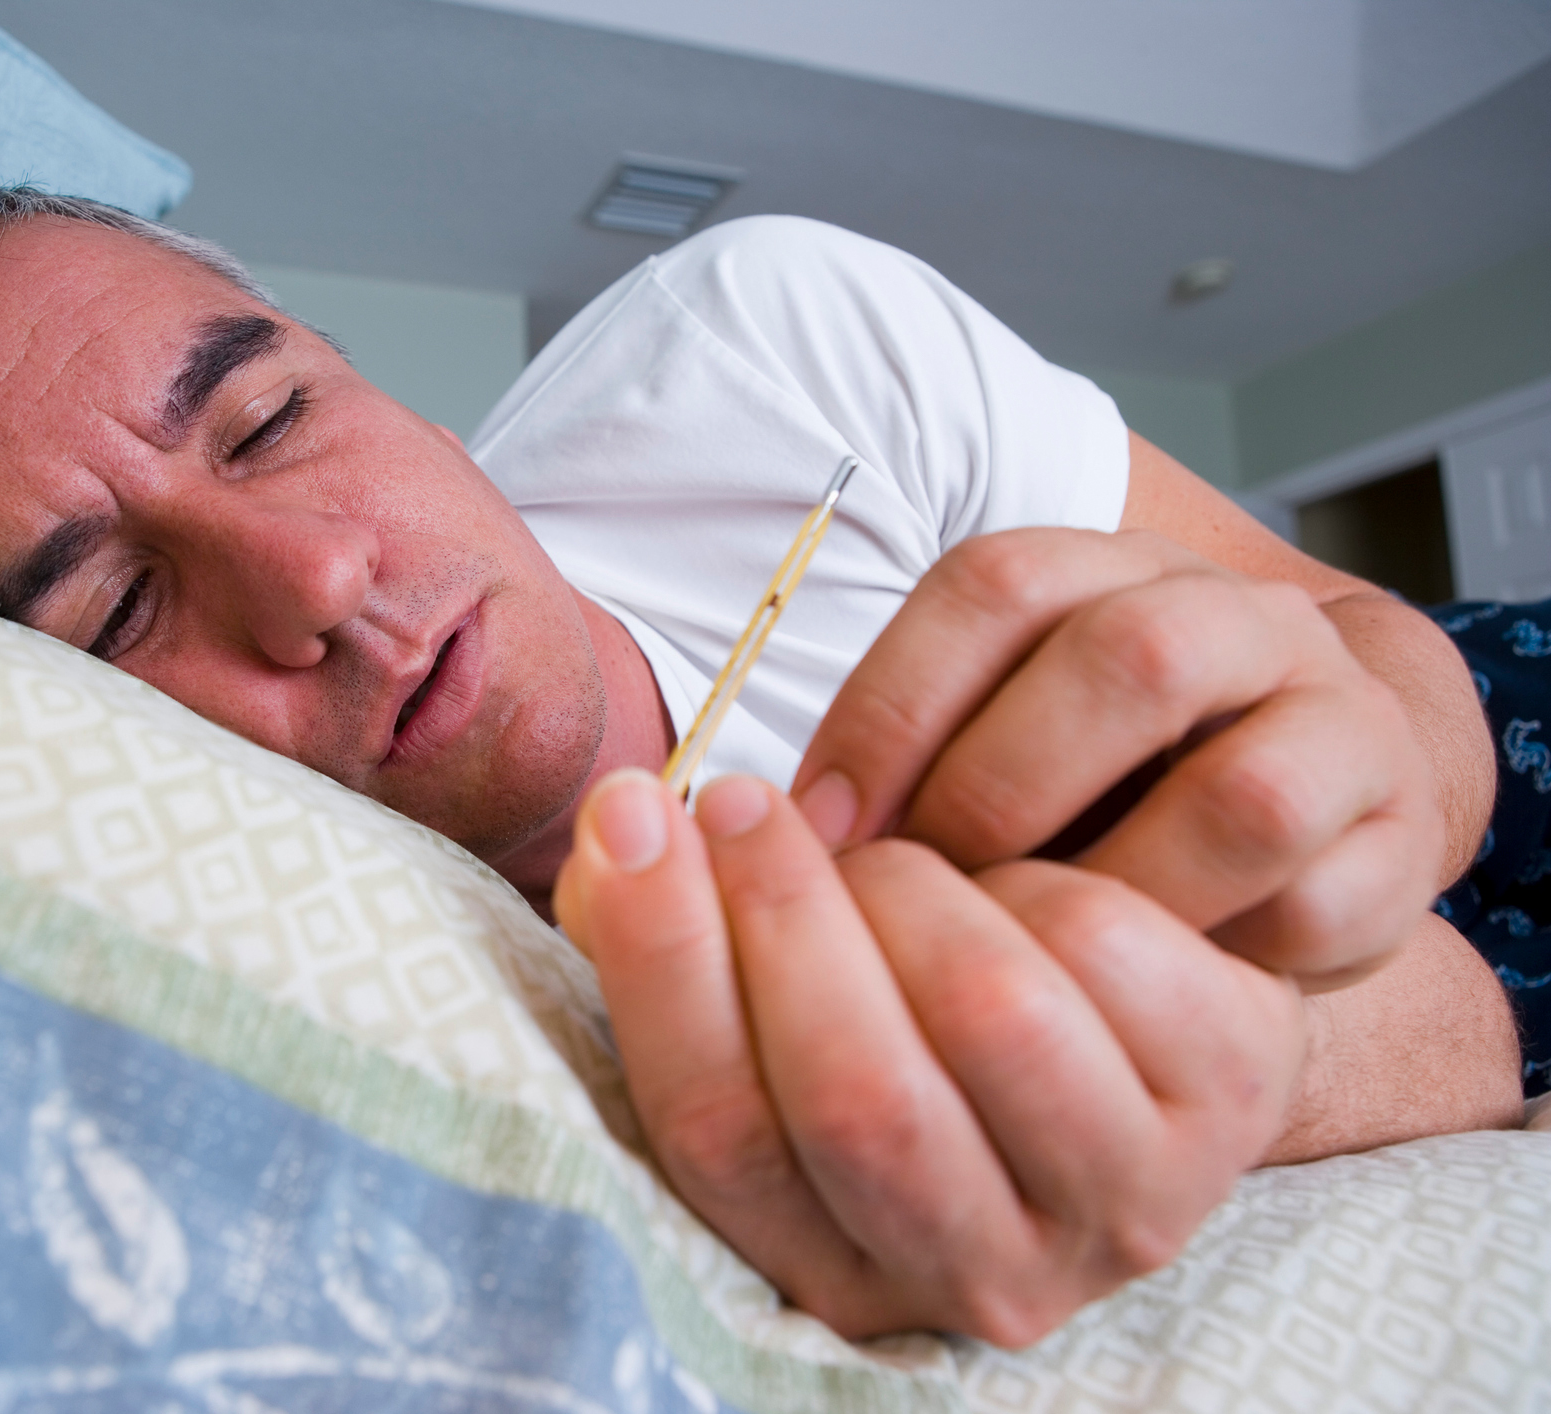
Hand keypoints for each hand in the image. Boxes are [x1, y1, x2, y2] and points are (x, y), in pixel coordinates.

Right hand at [553, 769, 1303, 1345]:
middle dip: (780, 914)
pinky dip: (1035, 879)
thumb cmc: (904, 1016)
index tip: (632, 816)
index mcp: (830, 1266)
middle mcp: (978, 1276)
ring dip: (908, 893)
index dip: (662, 959)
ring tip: (884, 861)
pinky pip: (1108, 947)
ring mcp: (1120, 1206)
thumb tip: (621, 832)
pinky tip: (1010, 886)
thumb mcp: (774, 1007)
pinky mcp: (1229, 1105)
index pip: (717, 1131)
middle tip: (745, 806)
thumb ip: (671, 936)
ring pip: (991, 1013)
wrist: (1120, 1030)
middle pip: (856, 1094)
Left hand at [790, 527, 1441, 990]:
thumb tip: (748, 833)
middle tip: (921, 893)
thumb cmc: (1097, 789)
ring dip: (1113, 893)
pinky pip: (1321, 902)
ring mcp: (1336, 719)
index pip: (996, 587)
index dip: (892, 709)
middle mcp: (1234, 618)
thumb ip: (891, 763)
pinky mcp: (1403, 833)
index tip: (813, 829)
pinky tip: (1137, 989)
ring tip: (1026, 958)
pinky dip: (1215, 956)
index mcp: (1108, 571)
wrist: (1310, 811)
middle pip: (1127, 662)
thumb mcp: (992, 739)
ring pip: (1243, 792)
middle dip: (999, 792)